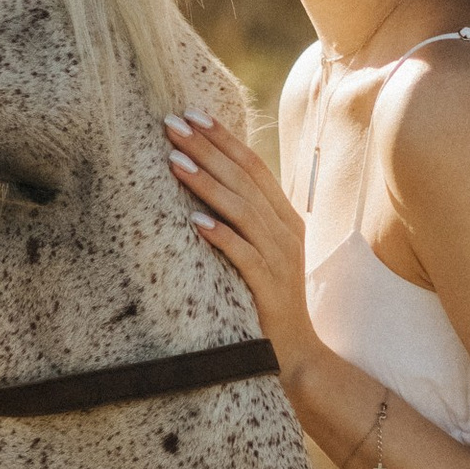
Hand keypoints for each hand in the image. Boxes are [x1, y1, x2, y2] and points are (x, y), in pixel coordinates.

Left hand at [166, 111, 320, 392]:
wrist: (297, 354)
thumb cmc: (269, 298)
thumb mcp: (261, 250)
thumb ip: (243, 219)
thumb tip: (206, 184)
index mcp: (285, 217)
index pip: (253, 166)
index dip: (223, 139)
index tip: (192, 114)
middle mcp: (285, 231)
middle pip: (244, 179)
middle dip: (207, 149)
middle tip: (172, 123)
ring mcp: (280, 258)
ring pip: (242, 211)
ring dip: (206, 184)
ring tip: (174, 161)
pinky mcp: (270, 287)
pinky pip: (244, 256)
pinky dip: (221, 236)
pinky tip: (195, 222)